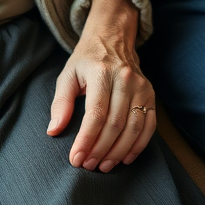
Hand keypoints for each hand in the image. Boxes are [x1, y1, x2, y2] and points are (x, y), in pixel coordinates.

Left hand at [48, 0, 156, 172]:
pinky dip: (138, 145)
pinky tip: (125, 158)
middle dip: (100, 150)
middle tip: (88, 165)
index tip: (76, 158)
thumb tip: (54, 130)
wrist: (112, 38)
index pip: (96, 114)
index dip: (86, 139)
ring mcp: (141, 87)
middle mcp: (124, 79)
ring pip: (134, 127)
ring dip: (119, 152)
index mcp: (101, 73)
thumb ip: (61, 102)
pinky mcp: (150, 94)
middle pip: (115, 123)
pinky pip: (149, 125)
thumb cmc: (87, 60)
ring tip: (103, 166)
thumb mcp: (68, 74)